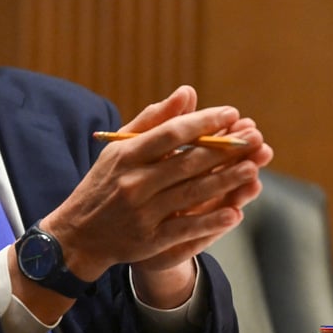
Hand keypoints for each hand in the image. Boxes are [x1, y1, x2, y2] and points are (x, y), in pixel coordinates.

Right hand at [41, 85, 272, 286]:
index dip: (204, 122)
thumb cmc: (104, 183)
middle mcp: (134, 182)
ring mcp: (142, 213)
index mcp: (126, 155)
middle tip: (253, 138)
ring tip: (252, 168)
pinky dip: (211, 221)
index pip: (171, 133)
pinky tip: (235, 212)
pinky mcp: (149, 240)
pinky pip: (186, 228)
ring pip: (191, 194)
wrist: (78, 235)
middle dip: (224, 149)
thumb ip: (153, 119)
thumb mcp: (119, 148)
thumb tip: (188, 92)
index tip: (232, 113)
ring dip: (225, 181)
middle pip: (187, 163)